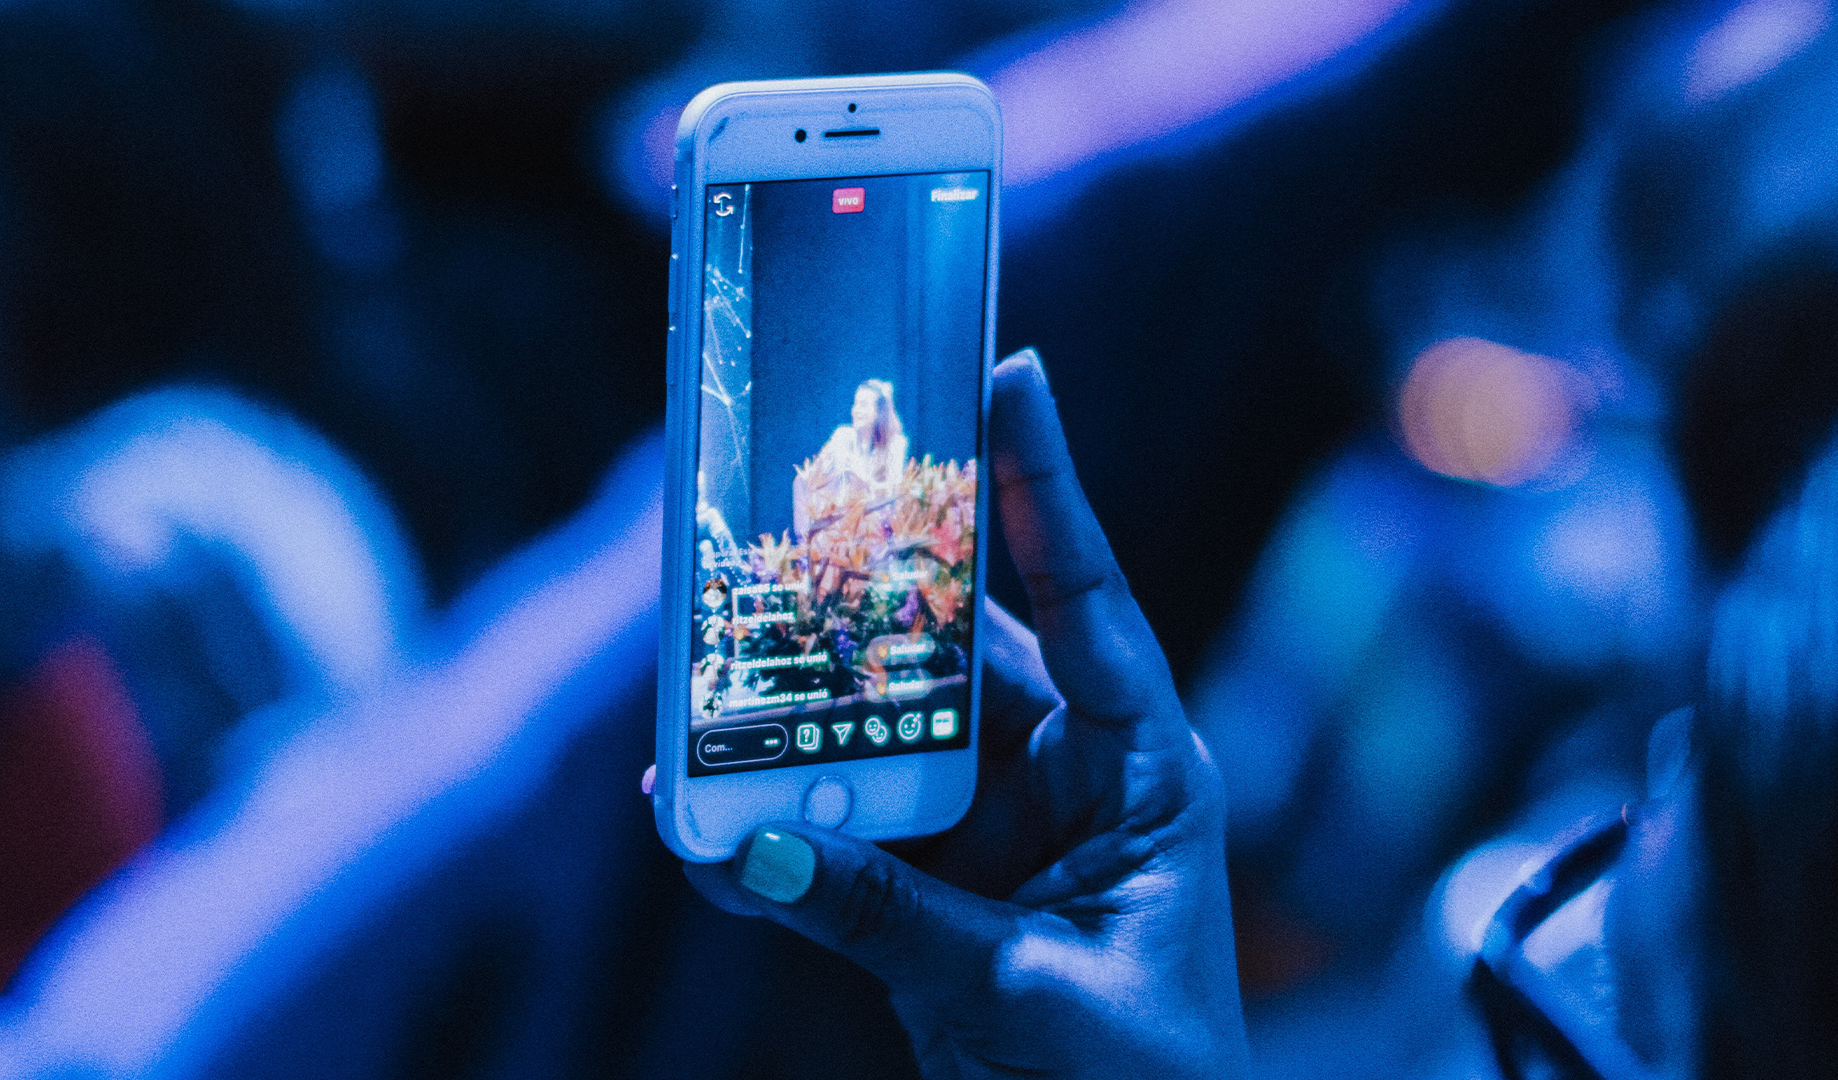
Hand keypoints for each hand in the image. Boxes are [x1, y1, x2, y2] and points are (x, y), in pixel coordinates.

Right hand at [683, 351, 1250, 1079]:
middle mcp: (1064, 774)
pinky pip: (832, 834)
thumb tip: (741, 845)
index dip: (1047, 485)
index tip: (1012, 371)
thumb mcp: (1030, 995)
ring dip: (798, 713)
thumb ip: (889, 918)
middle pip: (959, 646)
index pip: (1093, 598)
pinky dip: (767, 828)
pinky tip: (695, 811)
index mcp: (1142, 767)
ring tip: (710, 670)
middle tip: (804, 488)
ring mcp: (987, 827)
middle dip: (877, 583)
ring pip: (877, 732)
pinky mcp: (925, 891)